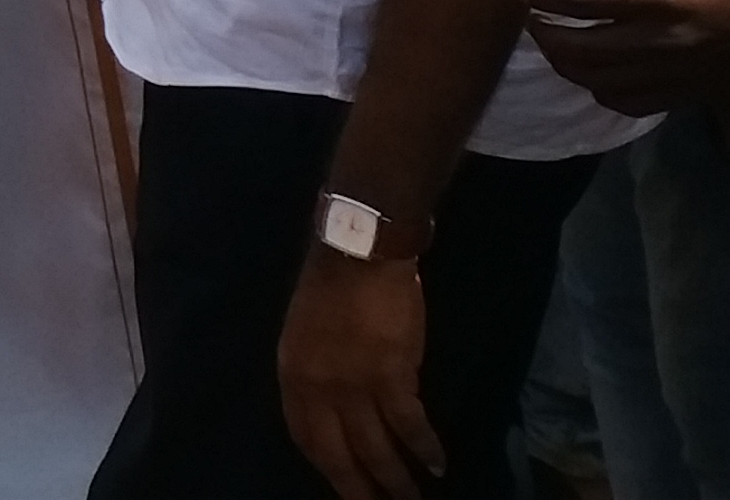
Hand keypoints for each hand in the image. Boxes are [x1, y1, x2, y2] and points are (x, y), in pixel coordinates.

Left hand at [277, 248, 439, 499]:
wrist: (358, 253)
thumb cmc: (330, 287)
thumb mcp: (302, 335)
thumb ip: (312, 374)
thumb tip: (331, 409)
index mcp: (292, 376)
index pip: (305, 438)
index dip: (328, 468)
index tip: (345, 486)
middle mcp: (318, 389)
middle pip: (338, 455)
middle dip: (359, 489)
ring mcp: (354, 385)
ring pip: (375, 448)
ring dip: (395, 479)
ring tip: (410, 499)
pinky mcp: (391, 376)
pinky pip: (409, 425)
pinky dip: (424, 448)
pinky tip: (437, 465)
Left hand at [518, 0, 729, 114]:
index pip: (579, 3)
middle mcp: (658, 42)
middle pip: (580, 50)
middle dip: (544, 36)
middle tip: (532, 20)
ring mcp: (672, 74)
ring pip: (598, 83)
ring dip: (567, 66)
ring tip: (556, 46)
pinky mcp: (685, 96)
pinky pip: (629, 104)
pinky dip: (601, 92)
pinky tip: (595, 76)